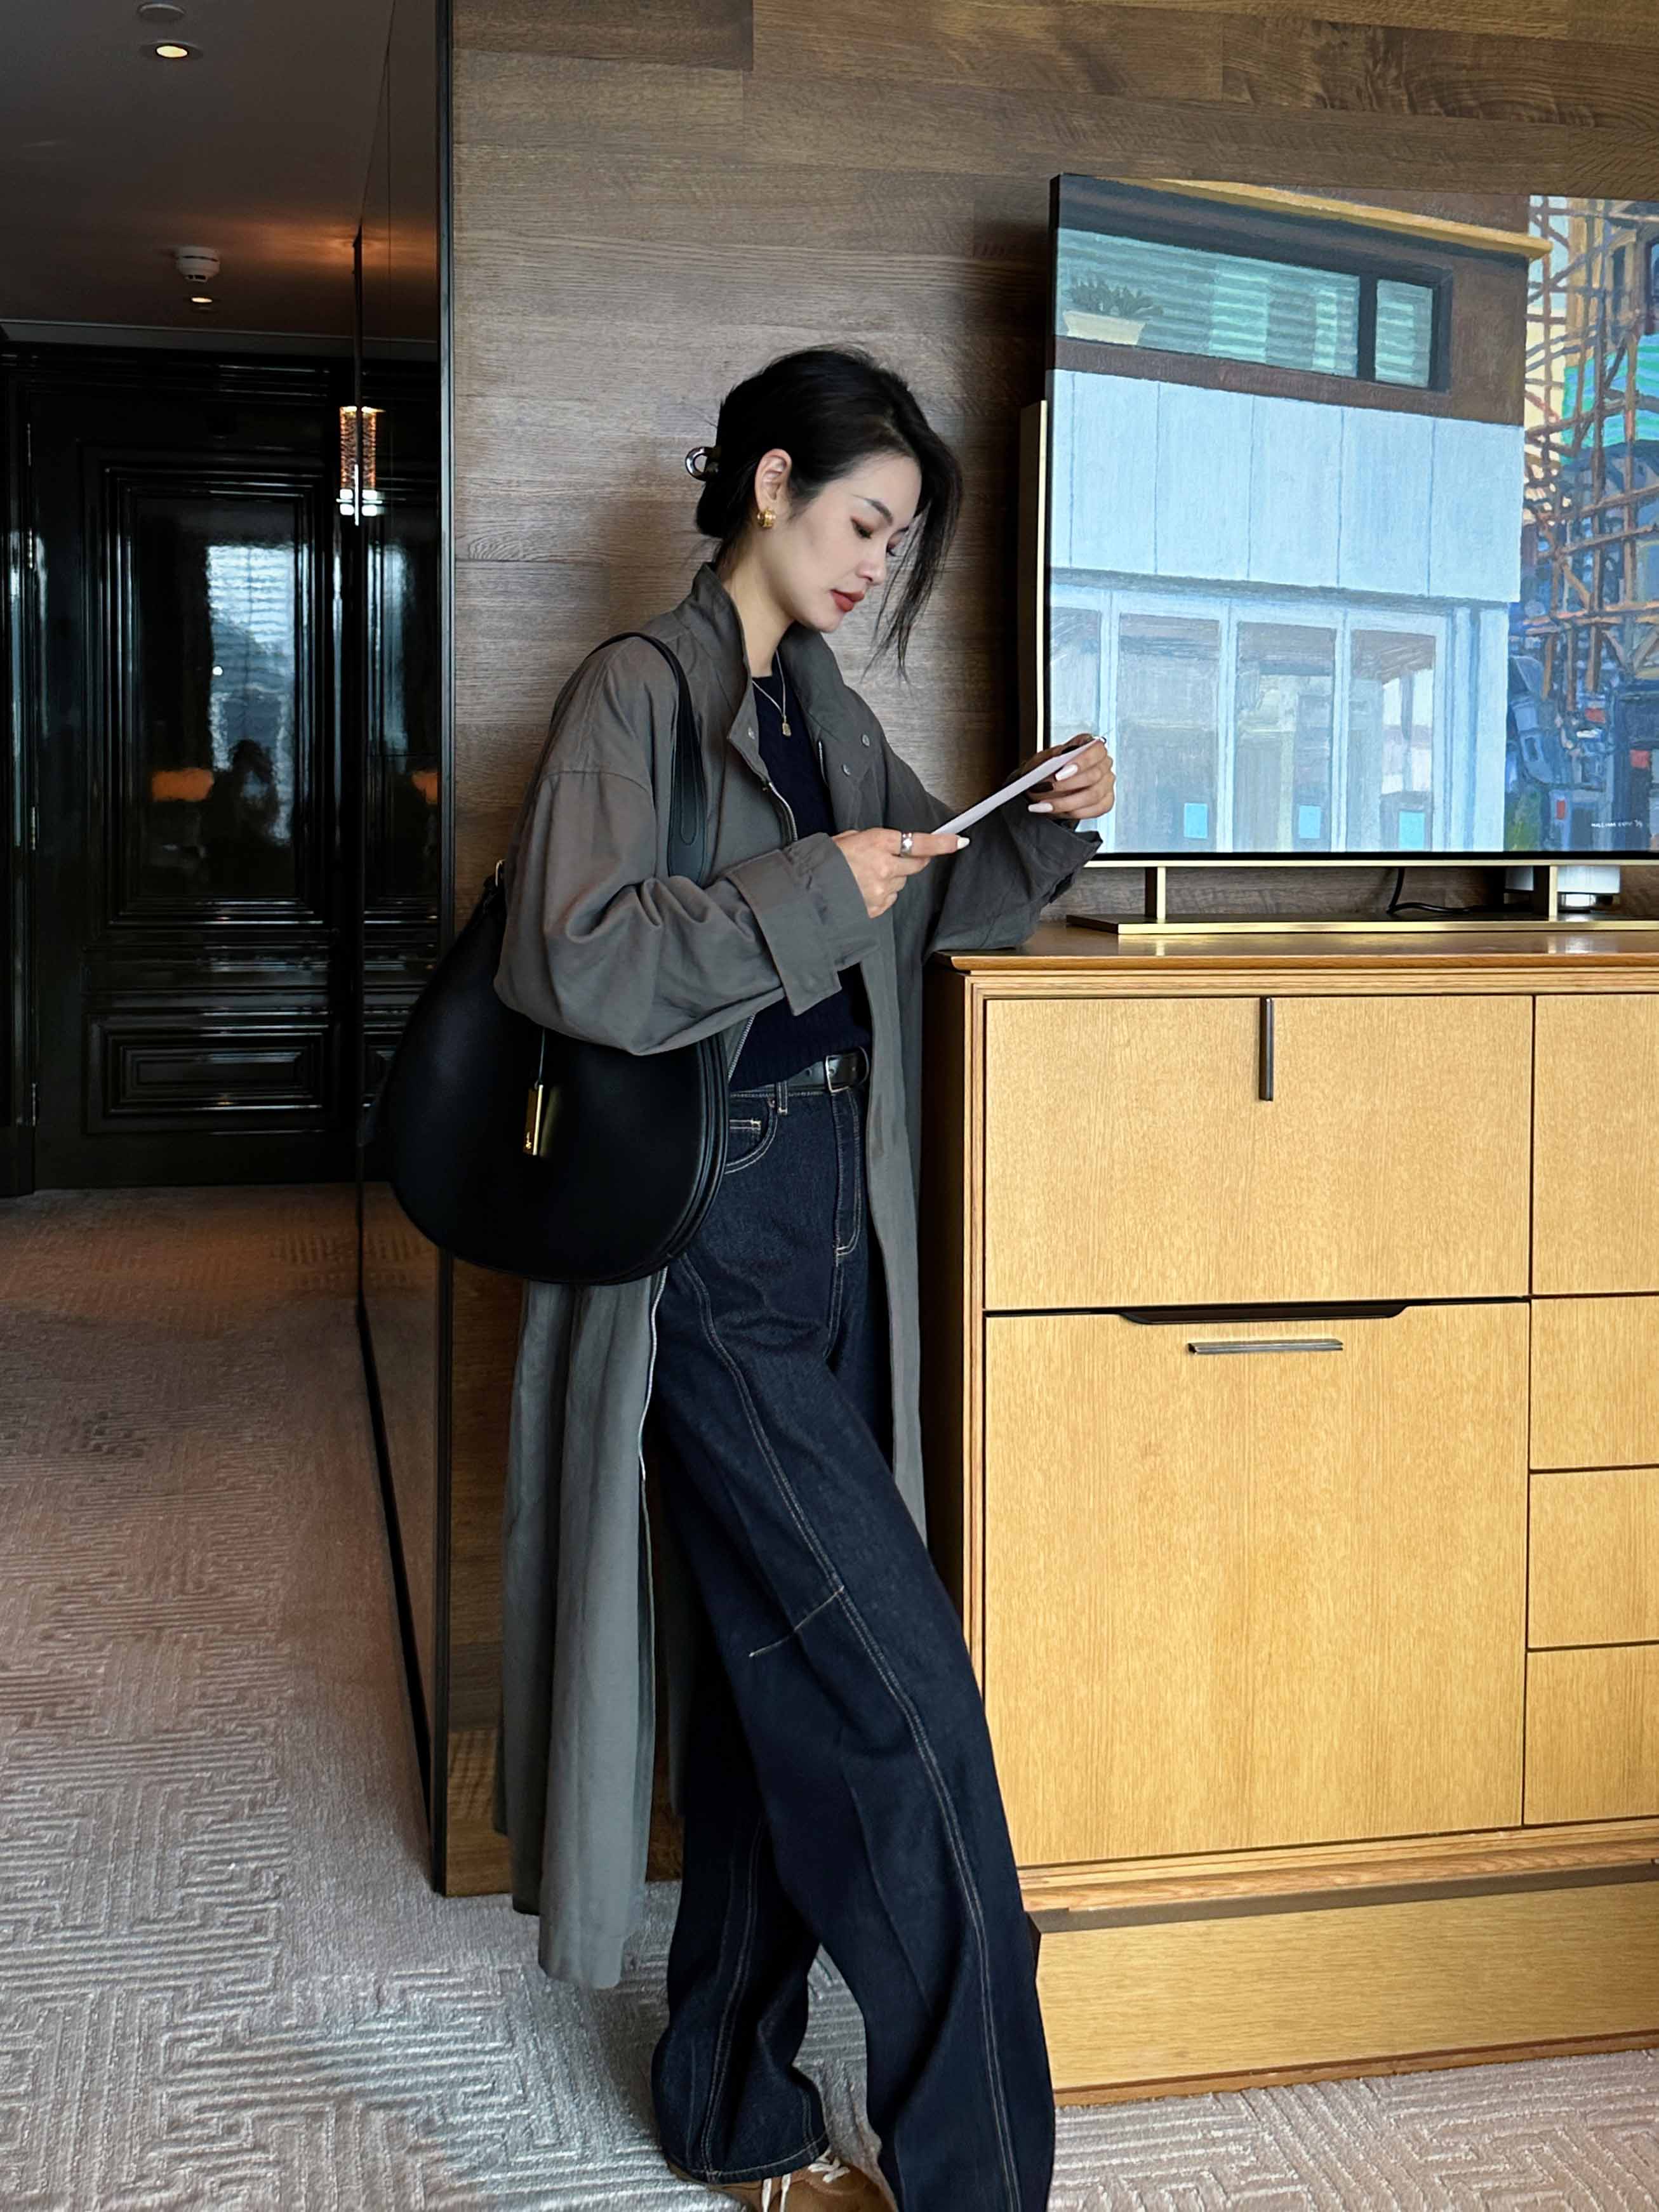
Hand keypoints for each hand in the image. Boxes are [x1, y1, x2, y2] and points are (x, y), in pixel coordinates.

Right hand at [832, 826, 967, 918]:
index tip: (958, 841)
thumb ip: (870, 840)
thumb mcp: (846, 839)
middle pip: (915, 864)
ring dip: (891, 877)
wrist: (806, 891)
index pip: (920, 842)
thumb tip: (882, 846)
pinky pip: (889, 898)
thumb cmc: (821, 862)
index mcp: (877, 842)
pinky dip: (881, 893)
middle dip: (911, 860)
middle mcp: (885, 866)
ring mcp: (883, 889)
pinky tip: (862, 890)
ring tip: (864, 877)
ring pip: (901, 882)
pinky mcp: (878, 907)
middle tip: (894, 858)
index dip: (942, 843)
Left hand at [1024, 735, 1114, 820]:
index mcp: (1091, 747)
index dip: (1080, 762)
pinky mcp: (1105, 802)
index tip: (1060, 772)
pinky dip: (1073, 812)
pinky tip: (1056, 810)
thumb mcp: (1043, 759)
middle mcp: (1103, 764)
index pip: (1096, 750)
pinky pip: (1095, 809)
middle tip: (1047, 788)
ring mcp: (1106, 784)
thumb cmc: (1047, 770)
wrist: (1044, 789)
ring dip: (1066, 802)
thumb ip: (1053, 756)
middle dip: (1068, 784)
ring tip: (1045, 804)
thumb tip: (1062, 756)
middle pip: (1094, 775)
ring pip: (1093, 795)